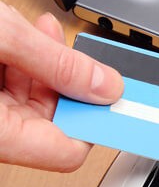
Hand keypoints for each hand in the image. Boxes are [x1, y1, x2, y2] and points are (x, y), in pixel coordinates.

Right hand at [0, 2, 122, 171]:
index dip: (98, 125)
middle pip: (54, 121)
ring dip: (46, 65)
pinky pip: (12, 88)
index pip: (68, 153)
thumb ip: (58, 64)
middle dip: (70, 82)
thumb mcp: (3, 40)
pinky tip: (27, 37)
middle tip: (80, 56)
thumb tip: (107, 86)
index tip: (120, 104)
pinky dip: (24, 62)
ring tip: (43, 33)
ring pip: (33, 100)